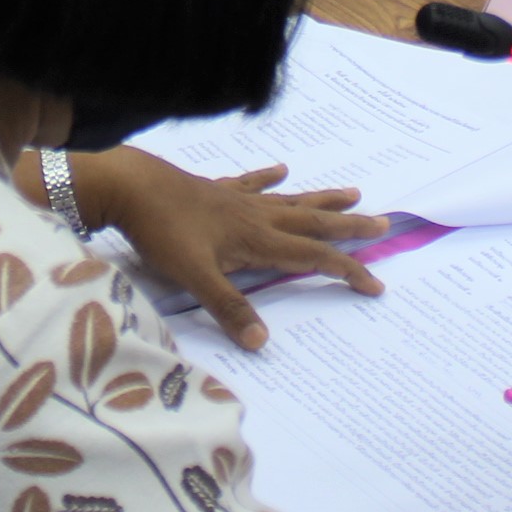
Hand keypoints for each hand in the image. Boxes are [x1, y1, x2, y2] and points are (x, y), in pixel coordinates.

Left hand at [81, 153, 387, 349]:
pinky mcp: (214, 190)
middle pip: (312, 221)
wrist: (128, 184)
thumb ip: (228, 307)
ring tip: (352, 192)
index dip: (346, 270)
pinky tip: (280, 169)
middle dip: (348, 225)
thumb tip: (262, 342)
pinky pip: (250, 183)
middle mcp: (254, 217)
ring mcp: (235, 201)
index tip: (375, 283)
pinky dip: (268, 178)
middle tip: (383, 223)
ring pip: (289, 201)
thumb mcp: (194, 276)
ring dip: (321, 199)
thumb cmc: (161, 230)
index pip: (312, 257)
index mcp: (256, 239)